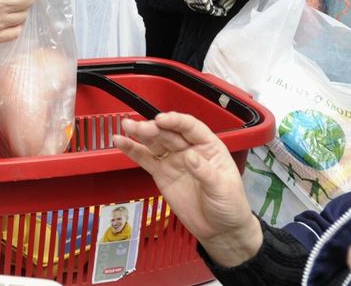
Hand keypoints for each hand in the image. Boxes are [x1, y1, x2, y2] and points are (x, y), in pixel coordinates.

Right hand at [114, 112, 261, 266]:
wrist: (220, 230)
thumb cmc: (229, 205)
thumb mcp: (222, 188)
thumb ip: (205, 172)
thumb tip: (189, 156)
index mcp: (208, 146)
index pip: (190, 128)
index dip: (176, 122)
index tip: (161, 120)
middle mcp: (189, 149)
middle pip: (168, 134)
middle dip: (153, 128)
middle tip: (138, 127)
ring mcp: (173, 161)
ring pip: (155, 143)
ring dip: (140, 133)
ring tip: (126, 125)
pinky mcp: (161, 174)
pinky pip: (145, 159)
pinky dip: (132, 150)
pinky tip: (120, 141)